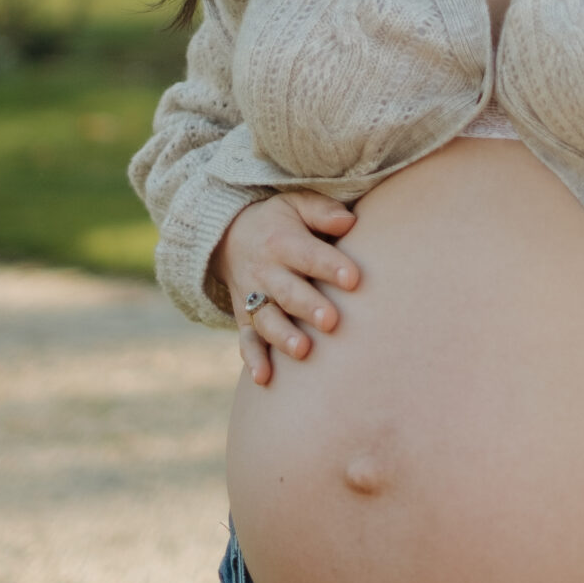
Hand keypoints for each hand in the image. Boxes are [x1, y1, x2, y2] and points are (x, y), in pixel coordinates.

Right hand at [210, 192, 361, 385]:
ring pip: (267, 320)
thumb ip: (322, 211)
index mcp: (282, 242)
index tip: (354, 278)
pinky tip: (264, 378)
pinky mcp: (244, 319)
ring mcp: (253, 298)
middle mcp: (265, 272)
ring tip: (303, 351)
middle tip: (332, 321)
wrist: (228, 236)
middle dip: (309, 307)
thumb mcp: (296, 204)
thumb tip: (350, 221)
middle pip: (288, 292)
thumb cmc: (280, 222)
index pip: (308, 255)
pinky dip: (253, 359)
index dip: (329, 266)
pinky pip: (246, 341)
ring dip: (284, 336)